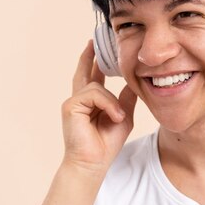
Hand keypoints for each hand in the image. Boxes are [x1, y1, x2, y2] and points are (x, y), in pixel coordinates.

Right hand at [61, 40, 137, 173]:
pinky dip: (107, 105)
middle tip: (94, 41)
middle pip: (84, 71)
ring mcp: (73, 101)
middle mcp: (80, 99)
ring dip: (112, 102)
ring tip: (118, 118)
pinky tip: (114, 117)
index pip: (93, 76)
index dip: (96, 61)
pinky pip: (93, 94)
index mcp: (91, 102)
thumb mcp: (123, 117)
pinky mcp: (70, 106)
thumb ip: (125, 98)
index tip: (99, 47)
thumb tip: (134, 81)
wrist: (93, 163)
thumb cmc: (106, 144)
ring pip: (96, 86)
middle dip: (89, 56)